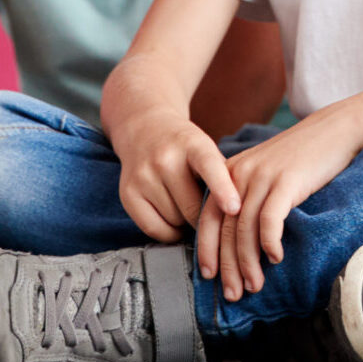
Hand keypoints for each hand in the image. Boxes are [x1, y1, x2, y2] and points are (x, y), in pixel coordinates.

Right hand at [112, 107, 238, 246]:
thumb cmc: (186, 147)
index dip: (223, 189)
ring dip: (185, 222)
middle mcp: (165, 159)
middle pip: (192, 208)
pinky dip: (168, 232)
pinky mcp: (128, 194)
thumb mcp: (208, 148)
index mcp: (193, 144)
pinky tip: (172, 218)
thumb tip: (234, 215)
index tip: (234, 208)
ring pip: (175, 221)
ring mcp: (143, 176)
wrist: (145, 129)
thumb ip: (223, 176)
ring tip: (185, 204)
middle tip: (208, 210)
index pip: (210, 167)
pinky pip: (154, 229)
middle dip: (204, 216)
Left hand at [198, 108, 362, 301]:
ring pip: (246, 229)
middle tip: (234, 294)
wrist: (333, 129)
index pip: (208, 219)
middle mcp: (240, 174)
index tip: (209, 277)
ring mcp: (262, 176)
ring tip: (255, 285)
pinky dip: (270, 243)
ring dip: (248, 263)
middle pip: (226, 229)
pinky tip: (276, 258)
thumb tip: (237, 243)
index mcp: (228, 173)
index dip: (206, 251)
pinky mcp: (286, 180)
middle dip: (227, 266)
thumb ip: (246, 197)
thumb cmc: (300, 157)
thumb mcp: (264, 172)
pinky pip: (270, 220)